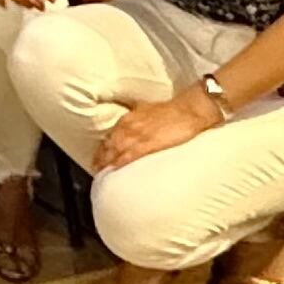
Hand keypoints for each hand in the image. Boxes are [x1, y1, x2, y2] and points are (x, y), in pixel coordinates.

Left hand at [96, 89, 214, 171]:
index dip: (103, 147)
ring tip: (101, 172)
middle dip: (101, 157)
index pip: (110, 135)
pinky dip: (120, 162)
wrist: (187, 110)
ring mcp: (138, 135)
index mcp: (128, 118)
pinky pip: (129, 155)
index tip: (98, 156)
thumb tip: (130, 128)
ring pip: (116, 150)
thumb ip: (136, 120)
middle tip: (95, 168)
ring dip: (106, 162)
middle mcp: (129, 126)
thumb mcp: (146, 111)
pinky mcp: (148, 143)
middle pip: (109, 144)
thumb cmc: (170, 111)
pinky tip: (114, 169)